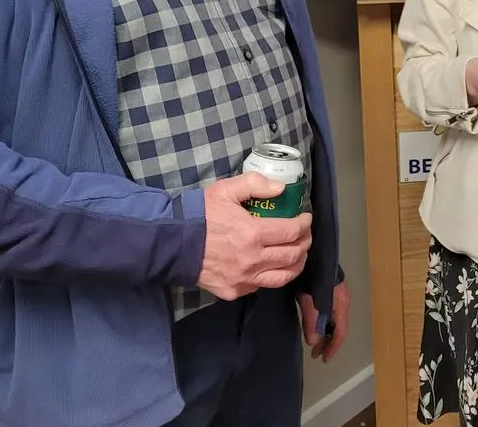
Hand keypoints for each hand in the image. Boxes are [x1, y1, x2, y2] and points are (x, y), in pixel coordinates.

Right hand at [197, 173, 313, 300]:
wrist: (172, 245)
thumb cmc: (200, 215)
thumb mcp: (225, 190)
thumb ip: (255, 185)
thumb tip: (281, 189)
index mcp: (252, 234)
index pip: (291, 232)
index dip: (304, 224)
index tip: (305, 218)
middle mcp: (252, 261)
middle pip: (293, 255)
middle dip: (304, 242)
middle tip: (304, 234)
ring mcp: (244, 280)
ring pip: (283, 276)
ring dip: (296, 263)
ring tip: (298, 253)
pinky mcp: (234, 292)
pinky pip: (262, 286)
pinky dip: (273, 274)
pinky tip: (272, 264)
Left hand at [299, 281, 351, 361]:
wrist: (314, 253)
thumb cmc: (311, 276)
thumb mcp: (309, 300)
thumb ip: (312, 321)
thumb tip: (313, 341)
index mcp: (341, 304)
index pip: (341, 332)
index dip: (333, 347)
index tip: (323, 359)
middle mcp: (344, 301)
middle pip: (339, 328)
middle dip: (328, 342)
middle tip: (316, 353)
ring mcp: (339, 295)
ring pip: (335, 321)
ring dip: (325, 333)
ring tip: (314, 342)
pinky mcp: (332, 291)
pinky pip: (331, 313)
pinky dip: (324, 323)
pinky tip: (315, 325)